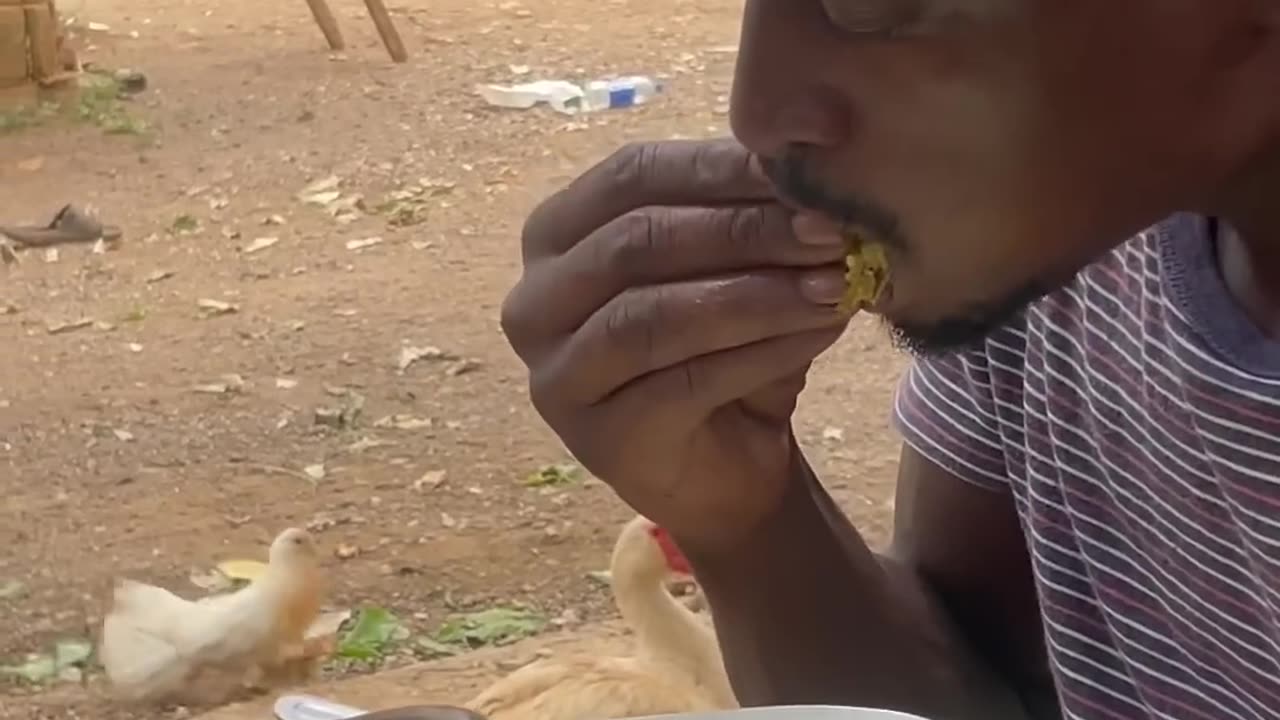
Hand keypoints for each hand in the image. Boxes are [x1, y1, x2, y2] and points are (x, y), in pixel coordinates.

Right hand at [501, 139, 850, 554]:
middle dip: (745, 230)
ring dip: (758, 294)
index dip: (720, 168)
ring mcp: (557, 376)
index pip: (631, 175)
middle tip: (831, 231)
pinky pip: (685, 381)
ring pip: (656, 316)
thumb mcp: (730, 265)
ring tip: (835, 284)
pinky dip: (762, 351)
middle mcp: (534, 302)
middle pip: (637, 241)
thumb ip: (746, 213)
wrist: (723, 471)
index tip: (805, 172)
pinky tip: (820, 333)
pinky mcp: (599, 438)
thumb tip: (808, 167)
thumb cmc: (717, 350)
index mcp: (555, 235)